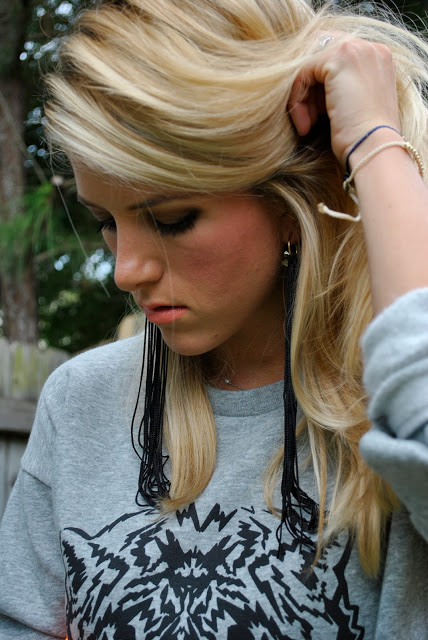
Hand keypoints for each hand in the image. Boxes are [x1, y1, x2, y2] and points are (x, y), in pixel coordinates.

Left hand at [287, 34, 401, 166]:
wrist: (375, 149)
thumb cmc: (365, 139)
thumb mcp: (354, 105)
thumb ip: (341, 87)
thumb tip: (311, 85)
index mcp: (377, 58)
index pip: (334, 57)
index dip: (319, 86)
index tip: (316, 115)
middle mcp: (370, 48)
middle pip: (319, 55)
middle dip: (309, 87)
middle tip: (308, 118)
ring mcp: (356, 50)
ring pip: (309, 65)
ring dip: (302, 97)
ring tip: (306, 125)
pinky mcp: (339, 59)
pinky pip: (302, 72)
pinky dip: (297, 99)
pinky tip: (305, 125)